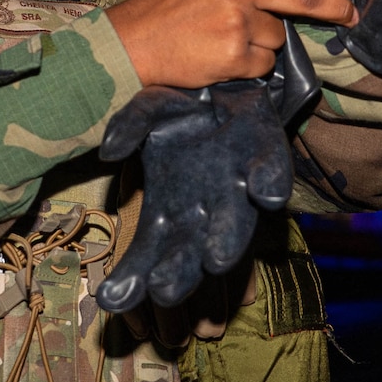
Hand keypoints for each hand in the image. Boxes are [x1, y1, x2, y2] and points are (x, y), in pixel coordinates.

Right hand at [95, 81, 292, 310]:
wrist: (233, 82)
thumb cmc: (185, 109)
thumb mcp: (150, 110)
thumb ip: (129, 126)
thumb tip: (108, 152)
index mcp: (168, 208)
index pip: (147, 255)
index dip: (132, 277)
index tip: (111, 299)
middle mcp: (204, 212)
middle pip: (191, 255)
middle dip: (180, 274)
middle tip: (164, 289)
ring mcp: (239, 191)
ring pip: (235, 225)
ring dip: (227, 240)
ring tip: (216, 258)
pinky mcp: (269, 161)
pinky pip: (272, 176)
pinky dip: (270, 184)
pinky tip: (265, 193)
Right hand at [105, 0, 355, 88]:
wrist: (132, 41)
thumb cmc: (169, 6)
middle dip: (335, 6)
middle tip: (352, 14)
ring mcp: (238, 19)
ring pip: (279, 35)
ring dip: (263, 42)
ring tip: (226, 38)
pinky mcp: (235, 53)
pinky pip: (264, 63)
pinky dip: (249, 65)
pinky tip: (222, 56)